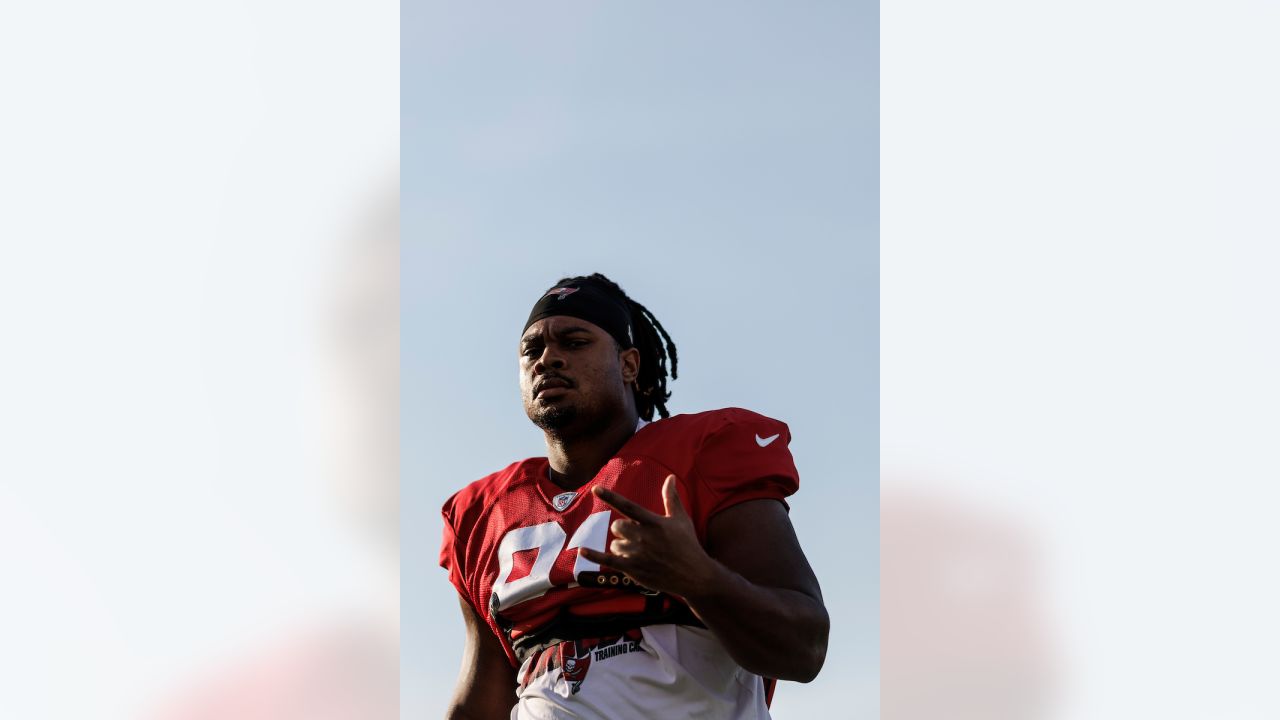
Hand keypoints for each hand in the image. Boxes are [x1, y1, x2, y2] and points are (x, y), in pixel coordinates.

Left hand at [578, 475, 715, 598]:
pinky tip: (581, 550)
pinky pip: (608, 560)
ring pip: (615, 544)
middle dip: (622, 530)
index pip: (628, 506)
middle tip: (636, 537)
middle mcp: (645, 537)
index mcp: (654, 522)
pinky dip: (594, 555)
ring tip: (640, 553)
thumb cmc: (688, 544)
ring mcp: (638, 554)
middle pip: (617, 526)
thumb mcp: (681, 519)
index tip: (595, 489)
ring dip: (622, 547)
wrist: (695, 576)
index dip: (610, 497)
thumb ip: (671, 498)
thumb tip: (670, 477)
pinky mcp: (634, 569)